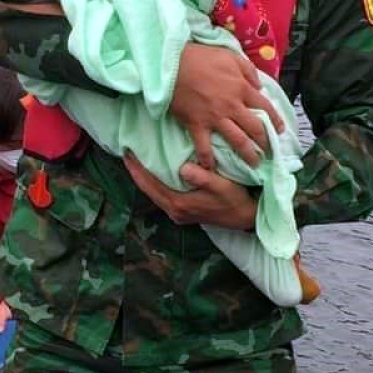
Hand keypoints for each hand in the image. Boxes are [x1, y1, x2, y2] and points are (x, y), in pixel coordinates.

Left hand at [124, 153, 257, 229]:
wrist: (246, 218)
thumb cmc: (234, 200)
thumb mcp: (221, 186)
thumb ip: (202, 177)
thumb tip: (183, 168)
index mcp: (179, 204)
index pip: (151, 185)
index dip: (137, 169)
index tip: (127, 154)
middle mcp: (175, 211)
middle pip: (148, 190)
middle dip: (137, 173)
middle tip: (127, 154)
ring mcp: (179, 213)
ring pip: (154, 193)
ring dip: (145, 179)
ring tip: (138, 161)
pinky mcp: (184, 212)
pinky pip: (163, 195)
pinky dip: (155, 184)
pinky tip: (156, 173)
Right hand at [170, 43, 282, 169]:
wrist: (171, 64)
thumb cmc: (201, 57)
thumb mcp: (230, 56)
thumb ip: (248, 70)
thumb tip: (259, 86)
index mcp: (242, 88)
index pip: (265, 107)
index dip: (276, 120)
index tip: (280, 130)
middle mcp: (232, 106)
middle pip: (255, 129)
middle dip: (265, 142)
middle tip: (270, 152)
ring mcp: (215, 118)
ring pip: (237, 141)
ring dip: (248, 155)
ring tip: (254, 164)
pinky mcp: (196, 125)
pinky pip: (204, 147)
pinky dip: (208, 160)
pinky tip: (212, 168)